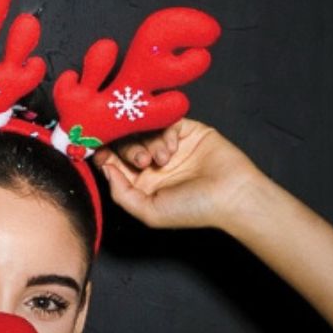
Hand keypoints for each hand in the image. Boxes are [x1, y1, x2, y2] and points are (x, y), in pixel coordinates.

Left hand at [93, 118, 269, 231]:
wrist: (232, 195)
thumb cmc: (194, 209)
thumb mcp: (149, 211)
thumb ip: (121, 193)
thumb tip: (104, 167)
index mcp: (139, 181)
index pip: (111, 160)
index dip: (103, 153)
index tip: (99, 150)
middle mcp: (151, 162)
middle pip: (124, 142)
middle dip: (129, 149)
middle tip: (144, 162)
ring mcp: (168, 145)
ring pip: (143, 130)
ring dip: (149, 142)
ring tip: (166, 159)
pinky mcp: (186, 130)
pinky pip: (165, 120)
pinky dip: (165, 132)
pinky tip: (175, 148)